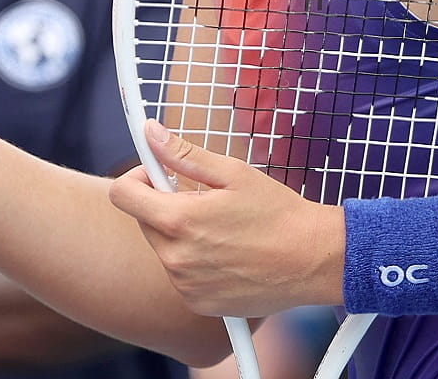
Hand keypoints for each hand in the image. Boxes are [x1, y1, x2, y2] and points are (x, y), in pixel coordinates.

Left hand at [107, 121, 343, 317]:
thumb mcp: (232, 173)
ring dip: (180, 235)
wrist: (315, 260)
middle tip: (203, 202)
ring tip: (221, 230)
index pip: (122, 195)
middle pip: (143, 221)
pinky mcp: (198, 303)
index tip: (159, 176)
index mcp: (179, 221)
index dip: (137, 178)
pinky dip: (194, 262)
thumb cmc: (278, 213)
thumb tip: (150, 133)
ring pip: (163, 248)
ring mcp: (186, 285)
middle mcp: (176, 258)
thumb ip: (183, 155)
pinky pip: (180, 274)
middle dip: (164, 206)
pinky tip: (226, 254)